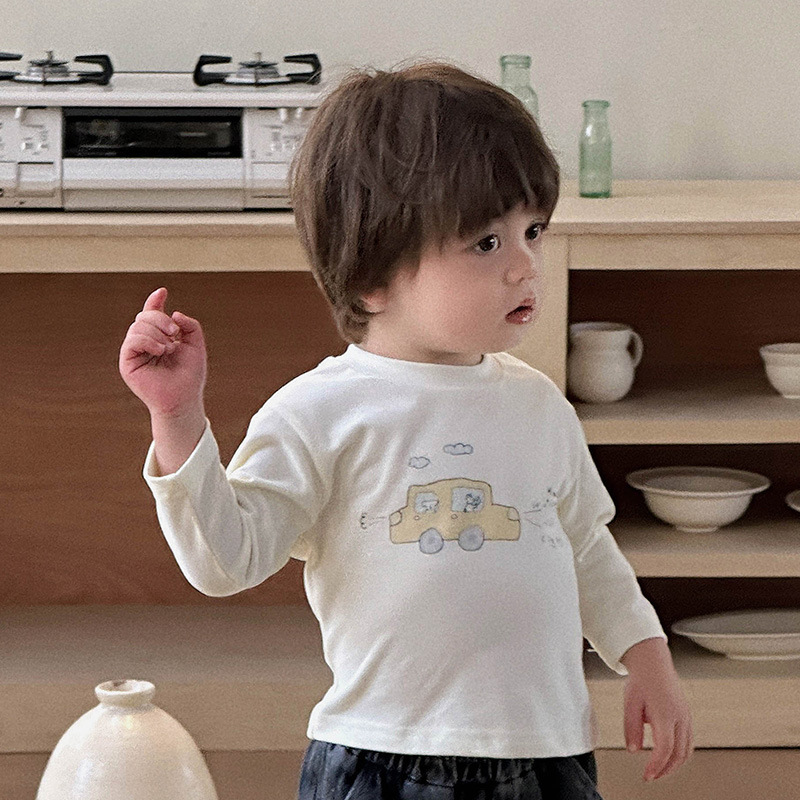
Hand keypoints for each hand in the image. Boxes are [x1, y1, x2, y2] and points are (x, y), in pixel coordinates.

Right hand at [119, 287, 207, 417]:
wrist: (184, 398)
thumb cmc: (190, 375)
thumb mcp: (196, 345)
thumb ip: (190, 325)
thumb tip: (174, 312)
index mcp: (158, 338)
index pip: (151, 314)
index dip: (155, 301)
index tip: (163, 292)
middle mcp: (144, 343)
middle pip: (144, 316)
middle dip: (160, 319)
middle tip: (175, 333)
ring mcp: (134, 352)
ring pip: (137, 326)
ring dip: (157, 333)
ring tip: (169, 348)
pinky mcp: (127, 363)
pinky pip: (132, 340)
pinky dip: (148, 341)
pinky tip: (161, 350)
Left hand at [623, 661, 693, 781]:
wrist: (653, 663)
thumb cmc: (641, 681)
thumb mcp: (630, 703)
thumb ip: (631, 728)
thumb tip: (633, 750)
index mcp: (665, 714)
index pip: (665, 749)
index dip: (657, 766)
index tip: (647, 776)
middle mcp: (680, 717)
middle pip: (679, 754)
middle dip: (665, 770)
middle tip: (650, 776)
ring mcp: (686, 717)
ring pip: (687, 750)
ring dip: (674, 765)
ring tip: (658, 770)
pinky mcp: (687, 716)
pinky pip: (688, 741)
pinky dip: (679, 754)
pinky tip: (666, 757)